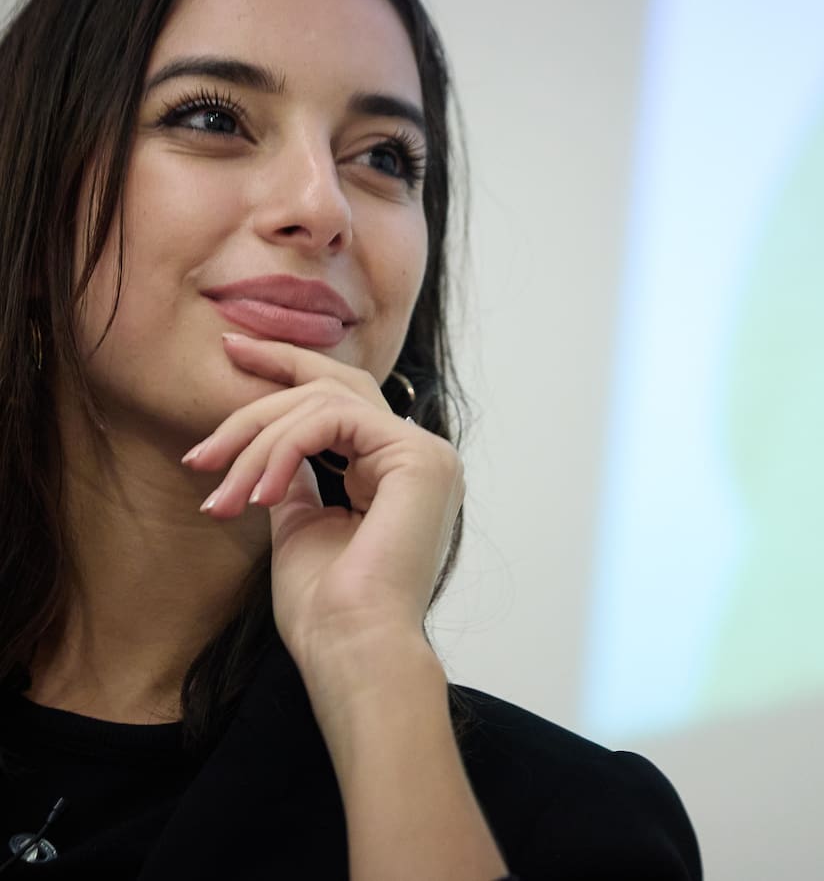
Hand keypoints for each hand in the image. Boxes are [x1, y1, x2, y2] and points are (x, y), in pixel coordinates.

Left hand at [182, 333, 463, 683]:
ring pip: (327, 402)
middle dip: (275, 369)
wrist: (353, 648)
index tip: (235, 354)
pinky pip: (335, 422)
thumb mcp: (300, 523)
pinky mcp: (418, 458)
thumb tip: (273, 449)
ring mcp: (426, 455)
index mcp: (399, 473)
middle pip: (338, 386)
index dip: (290, 372)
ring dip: (258, 437)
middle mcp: (420, 457)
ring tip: (218, 485)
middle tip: (224, 353)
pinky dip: (283, 449)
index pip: (344, 402)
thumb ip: (298, 478)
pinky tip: (258, 492)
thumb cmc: (327, 607)